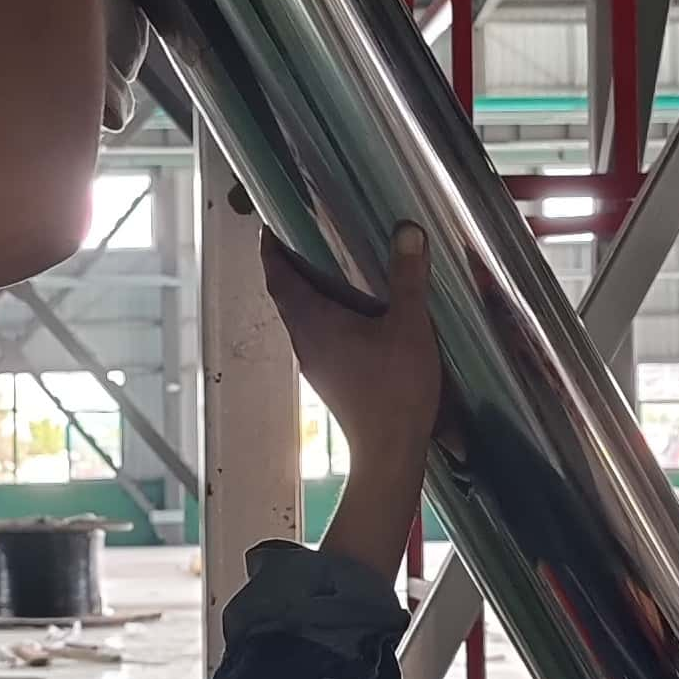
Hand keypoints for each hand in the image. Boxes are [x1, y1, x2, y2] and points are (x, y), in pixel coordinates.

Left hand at [263, 224, 444, 466]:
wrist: (390, 451)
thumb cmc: (395, 389)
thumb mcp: (409, 326)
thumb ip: (407, 278)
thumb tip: (408, 232)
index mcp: (313, 322)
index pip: (278, 277)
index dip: (270, 250)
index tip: (269, 227)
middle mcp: (305, 341)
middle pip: (286, 296)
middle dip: (290, 267)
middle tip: (303, 238)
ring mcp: (315, 364)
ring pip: (302, 319)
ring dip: (309, 293)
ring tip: (331, 269)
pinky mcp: (330, 380)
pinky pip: (319, 337)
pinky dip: (325, 316)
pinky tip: (354, 314)